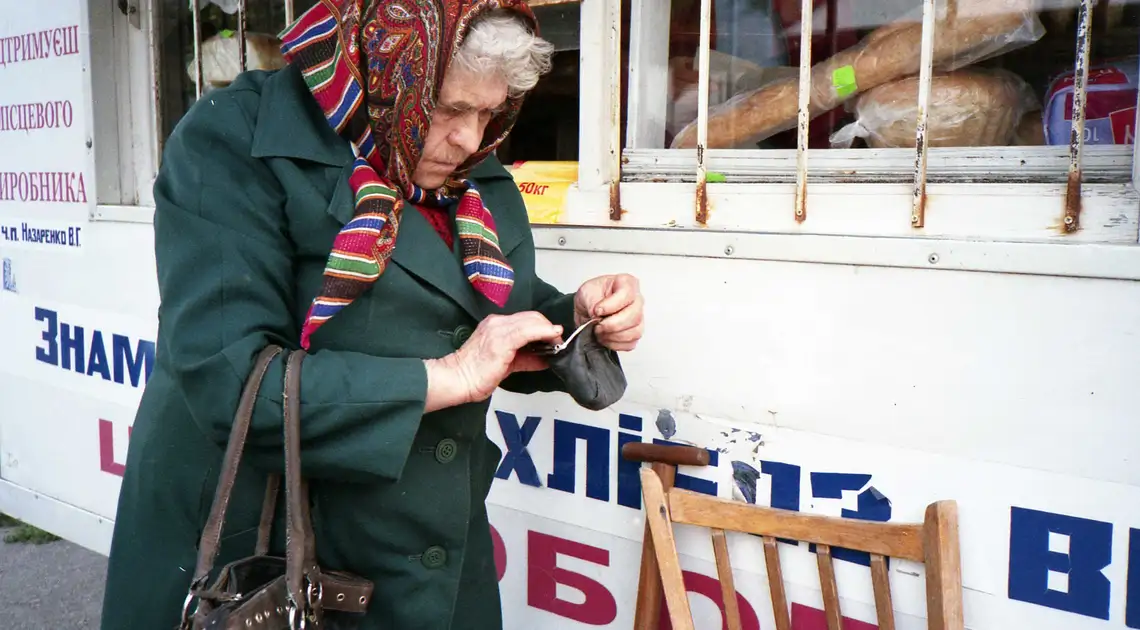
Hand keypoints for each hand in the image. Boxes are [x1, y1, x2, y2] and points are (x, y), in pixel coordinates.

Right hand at [424, 312, 562, 410]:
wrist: (457, 380)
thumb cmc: (475, 374)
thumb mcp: (506, 363)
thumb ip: (526, 358)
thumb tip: (545, 358)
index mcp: (495, 325)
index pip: (526, 319)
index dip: (543, 327)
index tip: (553, 339)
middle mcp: (497, 322)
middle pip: (532, 317)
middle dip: (549, 328)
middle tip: (559, 341)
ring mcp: (498, 329)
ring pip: (532, 321)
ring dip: (549, 331)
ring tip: (558, 343)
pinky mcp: (502, 339)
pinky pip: (528, 331)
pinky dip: (544, 332)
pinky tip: (553, 338)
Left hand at [573, 273, 644, 351]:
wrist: (587, 310)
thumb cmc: (590, 296)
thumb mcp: (586, 291)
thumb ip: (592, 301)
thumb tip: (598, 314)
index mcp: (626, 283)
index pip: (627, 294)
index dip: (611, 305)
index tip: (597, 311)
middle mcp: (636, 300)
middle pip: (634, 316)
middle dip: (612, 325)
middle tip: (597, 325)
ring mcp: (638, 317)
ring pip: (634, 332)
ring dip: (613, 335)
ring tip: (599, 331)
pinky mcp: (634, 333)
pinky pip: (630, 343)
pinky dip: (615, 343)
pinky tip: (605, 337)